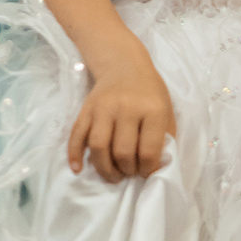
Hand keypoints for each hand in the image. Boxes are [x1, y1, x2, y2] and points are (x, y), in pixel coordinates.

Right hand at [69, 57, 175, 182]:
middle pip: (122, 152)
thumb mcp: (166, 110)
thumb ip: (165, 137)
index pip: (148, 151)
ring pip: (98, 147)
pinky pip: (77, 135)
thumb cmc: (149, 91)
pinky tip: (78, 169)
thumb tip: (157, 167)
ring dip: (104, 168)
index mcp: (152, 109)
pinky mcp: (86, 108)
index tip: (147, 172)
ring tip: (112, 176)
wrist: (124, 64)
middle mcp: (126, 108)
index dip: (148, 169)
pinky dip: (74, 154)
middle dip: (127, 170)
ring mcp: (103, 108)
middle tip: (130, 172)